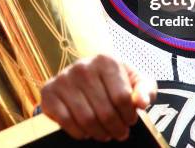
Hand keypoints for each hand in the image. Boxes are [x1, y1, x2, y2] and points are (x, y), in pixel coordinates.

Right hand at [40, 54, 156, 141]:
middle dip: (116, 129)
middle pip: (105, 112)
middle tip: (119, 133)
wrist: (84, 76)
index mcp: (106, 60)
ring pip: (86, 120)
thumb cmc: (114, 80)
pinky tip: (86, 129)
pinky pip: (66, 122)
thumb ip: (145, 89)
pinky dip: (79, 132)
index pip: (122, 98)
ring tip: (105, 133)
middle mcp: (82, 66)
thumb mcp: (136, 80)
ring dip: (99, 133)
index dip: (129, 116)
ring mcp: (63, 79)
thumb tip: (141, 102)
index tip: (130, 120)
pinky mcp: (49, 92)